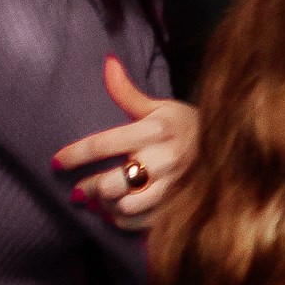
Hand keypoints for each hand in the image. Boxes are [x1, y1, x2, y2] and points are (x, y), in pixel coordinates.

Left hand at [52, 56, 200, 226]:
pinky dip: (121, 220)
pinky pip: (140, 222)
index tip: (56, 162)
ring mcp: (172, 186)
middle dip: (88, 188)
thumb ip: (127, 91)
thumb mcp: (158, 107)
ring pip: (126, 206)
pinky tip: (114, 212)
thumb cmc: (184, 125)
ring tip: (98, 202)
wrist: (227, 147)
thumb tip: (107, 62)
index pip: (103, 144)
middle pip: (112, 182)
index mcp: (155, 130)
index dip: (75, 155)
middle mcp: (164, 159)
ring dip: (105, 206)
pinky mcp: (177, 206)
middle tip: (78, 189)